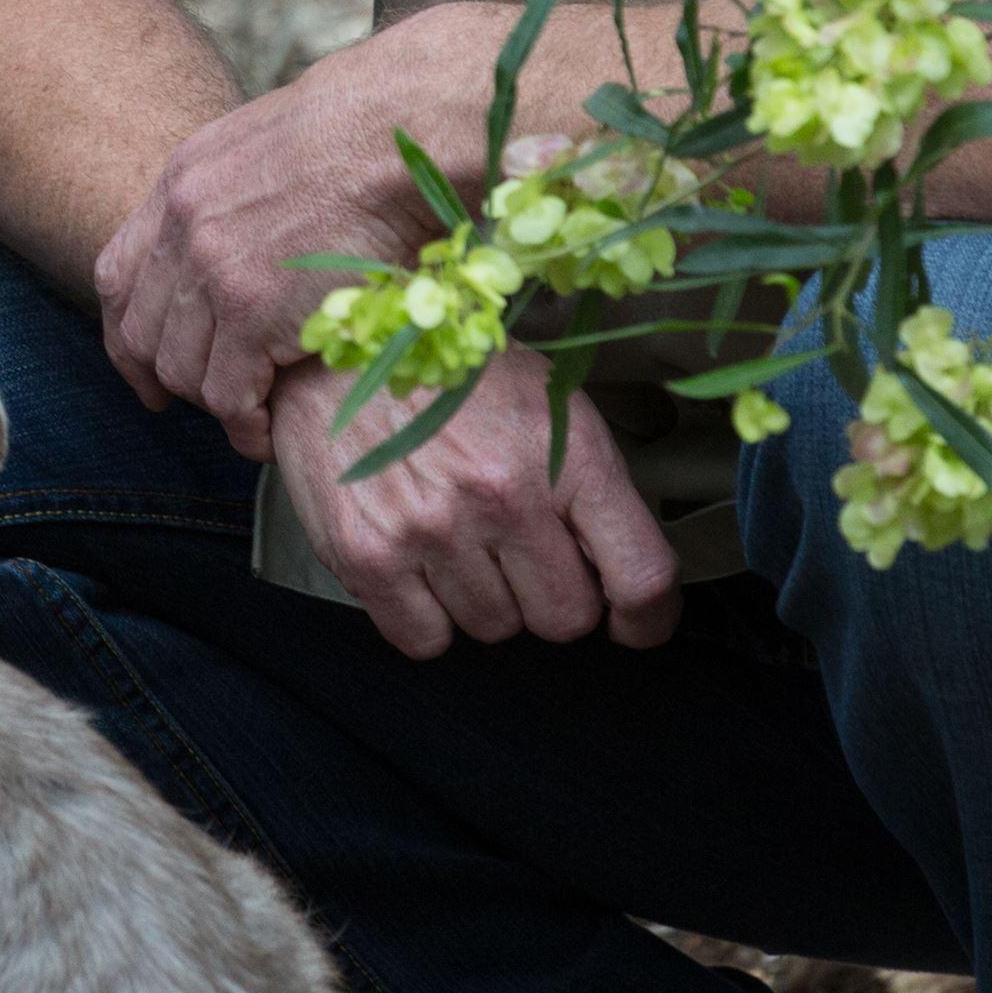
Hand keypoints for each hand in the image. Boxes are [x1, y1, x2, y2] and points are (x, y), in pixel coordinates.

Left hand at [93, 8, 496, 454]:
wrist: (402, 129)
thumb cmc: (368, 132)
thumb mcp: (270, 146)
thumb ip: (237, 194)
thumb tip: (248, 233)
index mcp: (182, 182)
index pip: (117, 275)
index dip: (127, 331)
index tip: (146, 369)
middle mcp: (183, 227)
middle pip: (143, 331)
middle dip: (171, 377)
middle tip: (214, 400)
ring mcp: (214, 270)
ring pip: (182, 370)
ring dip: (216, 402)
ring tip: (253, 416)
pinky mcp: (255, 312)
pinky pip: (228, 395)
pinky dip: (245, 423)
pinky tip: (268, 429)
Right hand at [270, 353, 684, 659]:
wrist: (343, 352)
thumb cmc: (457, 380)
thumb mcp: (551, 404)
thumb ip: (591, 488)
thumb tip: (617, 574)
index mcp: (567, 454)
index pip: (641, 577)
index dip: (648, 619)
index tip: (635, 624)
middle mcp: (503, 495)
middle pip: (565, 619)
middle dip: (550, 595)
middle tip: (521, 553)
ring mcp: (433, 529)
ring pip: (494, 629)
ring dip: (484, 597)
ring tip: (458, 536)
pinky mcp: (367, 555)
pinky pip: (425, 640)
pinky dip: (426, 616)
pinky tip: (417, 562)